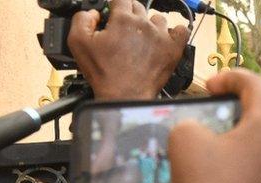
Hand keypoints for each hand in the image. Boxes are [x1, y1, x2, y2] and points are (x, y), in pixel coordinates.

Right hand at [68, 0, 188, 99]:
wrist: (125, 95)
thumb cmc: (104, 73)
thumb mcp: (78, 42)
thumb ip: (82, 19)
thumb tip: (94, 13)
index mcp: (122, 20)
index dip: (115, 5)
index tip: (114, 13)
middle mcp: (144, 24)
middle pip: (138, 7)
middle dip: (130, 14)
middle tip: (124, 30)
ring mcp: (161, 36)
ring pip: (158, 18)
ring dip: (150, 24)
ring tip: (142, 38)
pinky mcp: (173, 49)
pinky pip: (182, 31)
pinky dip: (175, 32)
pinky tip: (165, 39)